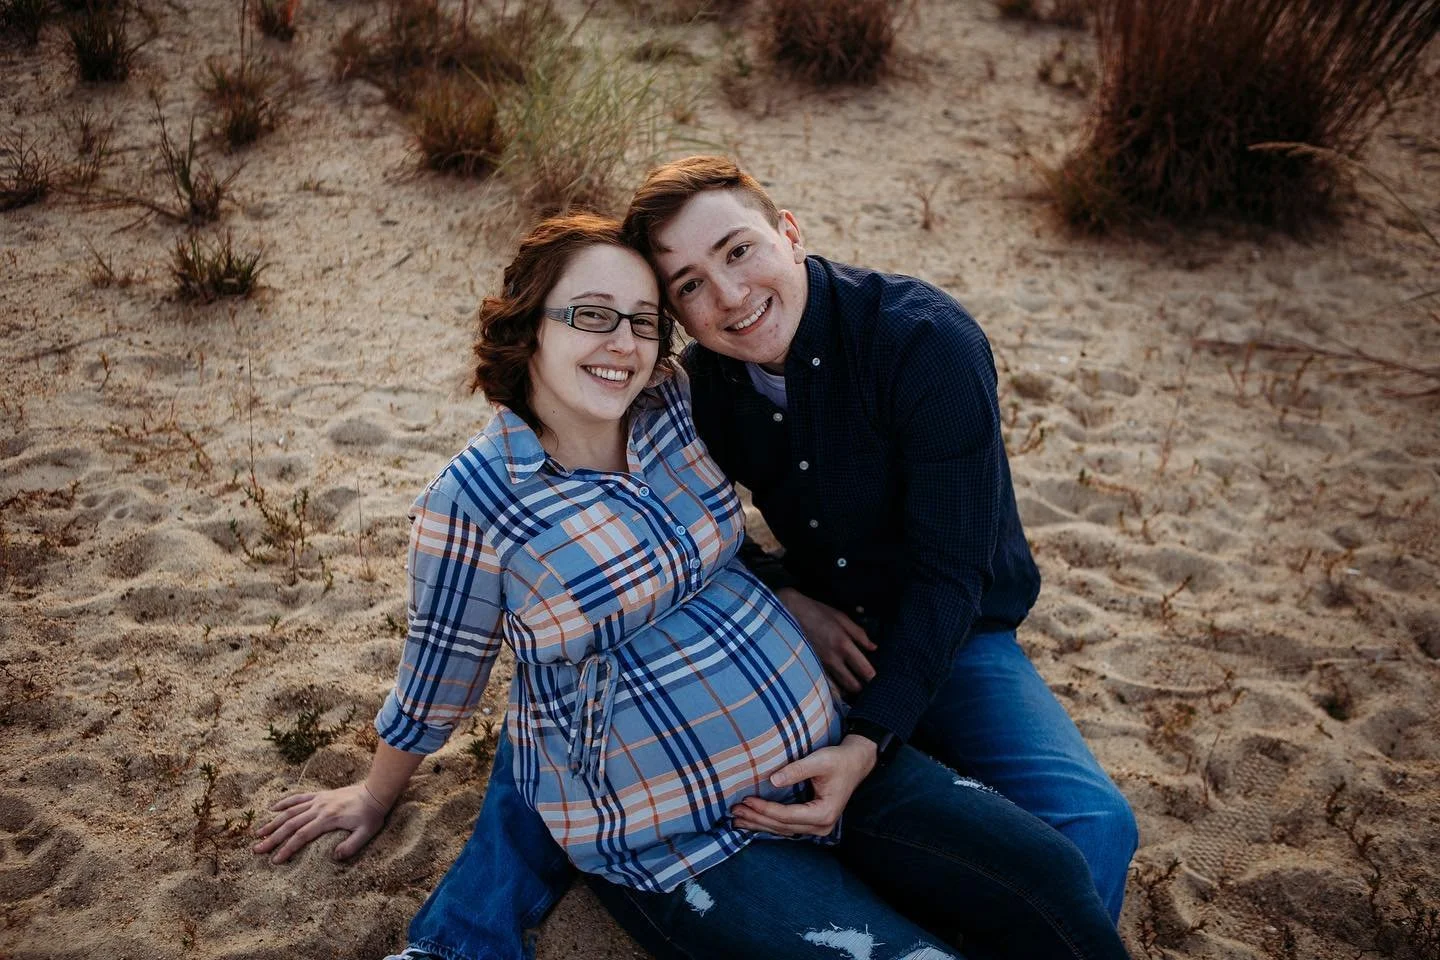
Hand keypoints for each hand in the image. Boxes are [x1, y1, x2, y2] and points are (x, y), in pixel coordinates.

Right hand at [252, 782, 389, 863]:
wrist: (375, 792)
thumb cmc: (371, 815)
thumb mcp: (367, 833)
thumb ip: (351, 846)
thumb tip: (334, 858)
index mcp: (327, 819)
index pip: (302, 836)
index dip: (287, 848)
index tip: (275, 859)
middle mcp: (319, 809)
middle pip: (290, 824)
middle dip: (273, 838)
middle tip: (257, 850)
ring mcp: (318, 800)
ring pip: (290, 811)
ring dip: (273, 822)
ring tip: (259, 833)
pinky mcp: (320, 795)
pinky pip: (299, 798)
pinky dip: (285, 802)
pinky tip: (273, 808)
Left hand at [731, 735, 877, 836]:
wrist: (856, 763)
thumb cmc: (839, 760)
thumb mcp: (820, 761)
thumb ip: (797, 770)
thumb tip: (772, 779)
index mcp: (823, 813)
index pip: (787, 815)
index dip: (765, 809)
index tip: (746, 799)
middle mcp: (821, 826)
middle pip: (782, 826)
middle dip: (757, 819)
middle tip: (734, 812)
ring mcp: (817, 827)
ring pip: (782, 830)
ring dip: (759, 824)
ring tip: (737, 819)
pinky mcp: (812, 822)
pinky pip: (786, 827)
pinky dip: (768, 823)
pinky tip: (753, 820)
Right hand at [777, 588, 876, 695]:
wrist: (788, 612)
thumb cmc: (817, 612)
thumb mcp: (841, 617)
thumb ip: (859, 634)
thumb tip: (873, 648)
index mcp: (844, 645)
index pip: (864, 670)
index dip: (873, 677)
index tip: (877, 678)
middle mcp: (833, 659)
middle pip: (853, 685)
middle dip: (862, 688)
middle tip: (867, 686)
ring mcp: (820, 665)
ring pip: (839, 689)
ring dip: (848, 690)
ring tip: (854, 687)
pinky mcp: (810, 667)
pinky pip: (825, 684)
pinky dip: (833, 688)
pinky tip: (838, 687)